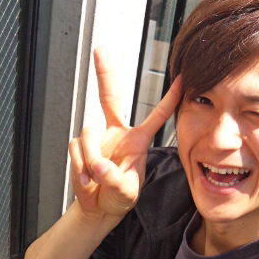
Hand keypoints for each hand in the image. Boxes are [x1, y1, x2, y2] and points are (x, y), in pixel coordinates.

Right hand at [69, 49, 181, 222]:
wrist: (98, 207)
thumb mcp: (126, 193)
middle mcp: (117, 133)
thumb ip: (115, 180)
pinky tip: (86, 178)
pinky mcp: (80, 146)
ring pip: (88, 135)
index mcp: (138, 140)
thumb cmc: (119, 197)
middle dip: (105, 73)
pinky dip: (79, 166)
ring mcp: (97, 138)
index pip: (158, 114)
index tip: (182, 79)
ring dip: (90, 159)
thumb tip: (101, 167)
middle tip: (100, 51)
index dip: (170, 97)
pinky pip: (75, 149)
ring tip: (97, 178)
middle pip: (109, 97)